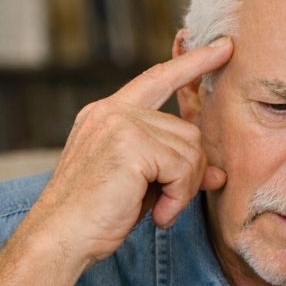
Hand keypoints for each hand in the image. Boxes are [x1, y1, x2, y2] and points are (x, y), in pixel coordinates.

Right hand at [0, 38, 232, 285]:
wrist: (62, 237)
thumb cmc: (98, 215)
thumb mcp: (142, 184)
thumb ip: (175, 167)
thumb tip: (219, 172)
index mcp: (108, 115)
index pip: (158, 79)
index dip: (193, 64)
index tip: (224, 48)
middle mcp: (112, 111)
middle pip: (188, 131)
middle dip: (192, 172)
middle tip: (170, 202)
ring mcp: (119, 124)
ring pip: (191, 149)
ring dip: (184, 188)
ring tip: (159, 209)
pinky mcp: (130, 145)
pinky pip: (184, 167)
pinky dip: (179, 196)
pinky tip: (158, 214)